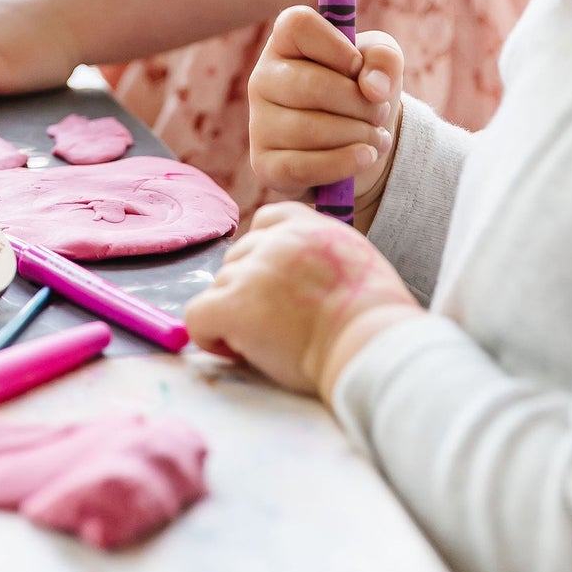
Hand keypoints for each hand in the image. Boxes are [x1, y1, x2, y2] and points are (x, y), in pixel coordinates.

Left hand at [186, 203, 419, 401]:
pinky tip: (235, 350)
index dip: (263, 254)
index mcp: (310, 226)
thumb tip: (295, 273)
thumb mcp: (357, 262)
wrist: (373, 347)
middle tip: (276, 323)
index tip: (275, 286)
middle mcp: (277, 241)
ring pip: (220, 286)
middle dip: (249, 288)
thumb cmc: (374, 322)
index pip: (265, 221)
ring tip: (267, 341)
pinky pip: (198, 315)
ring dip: (235, 313)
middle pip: (238, 256)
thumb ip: (321, 254)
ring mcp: (253, 271)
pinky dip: (210, 335)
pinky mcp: (234, 305)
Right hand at [249, 7, 403, 225]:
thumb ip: (384, 58)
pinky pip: (302, 167)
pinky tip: (366, 157)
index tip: (358, 66)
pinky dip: (343, 163)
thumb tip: (373, 88)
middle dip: (359, 102)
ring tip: (376, 137)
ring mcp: (259, 123)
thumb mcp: (381, 65)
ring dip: (358, 135)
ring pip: (310, 129)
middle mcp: (263, 78)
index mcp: (285, 43)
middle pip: (311, 85)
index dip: (335, 45)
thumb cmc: (362, 92)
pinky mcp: (265, 164)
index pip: (297, 25)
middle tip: (379, 111)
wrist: (358, 146)